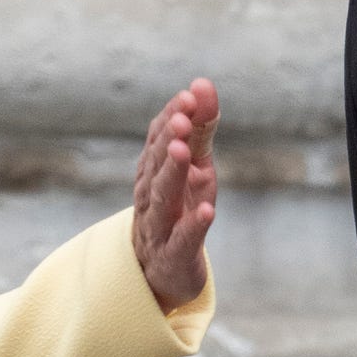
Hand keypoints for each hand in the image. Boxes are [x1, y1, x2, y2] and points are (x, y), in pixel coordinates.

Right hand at [131, 78, 218, 314]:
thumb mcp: (195, 167)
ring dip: (173, 173)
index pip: (158, 138)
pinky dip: (193, 225)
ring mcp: (160, 225)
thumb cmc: (178, 210)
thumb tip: (202, 83)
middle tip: (183, 117)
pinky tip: (206, 210)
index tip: (189, 95)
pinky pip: (183, 239)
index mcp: (153, 170)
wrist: (160, 272)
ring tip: (185, 152)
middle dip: (169, 139)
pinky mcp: (174, 255)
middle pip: (156, 164)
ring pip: (162, 197)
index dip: (172, 117)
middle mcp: (150, 194)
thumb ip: (200, 127)